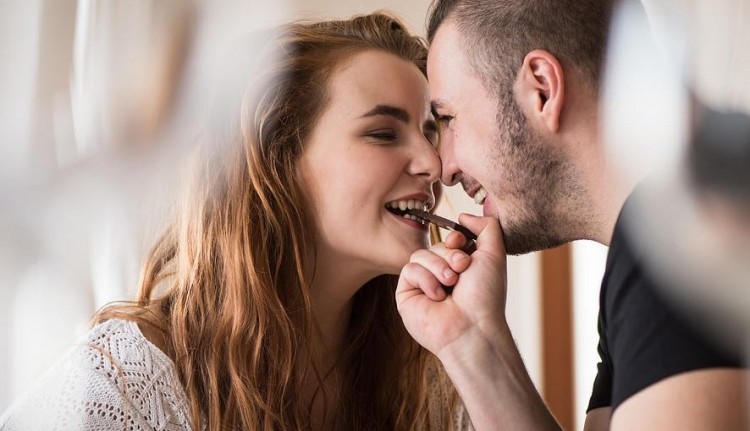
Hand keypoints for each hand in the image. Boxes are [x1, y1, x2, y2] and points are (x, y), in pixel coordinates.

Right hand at [396, 214, 507, 359]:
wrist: (471, 327)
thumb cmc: (485, 296)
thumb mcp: (494, 254)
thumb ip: (487, 226)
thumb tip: (464, 215)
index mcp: (462, 267)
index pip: (449, 239)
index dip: (455, 238)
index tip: (463, 246)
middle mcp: (442, 275)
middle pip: (435, 245)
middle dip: (450, 255)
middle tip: (461, 270)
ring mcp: (423, 284)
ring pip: (420, 254)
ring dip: (438, 267)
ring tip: (450, 285)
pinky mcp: (407, 294)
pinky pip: (409, 269)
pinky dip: (426, 280)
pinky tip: (436, 297)